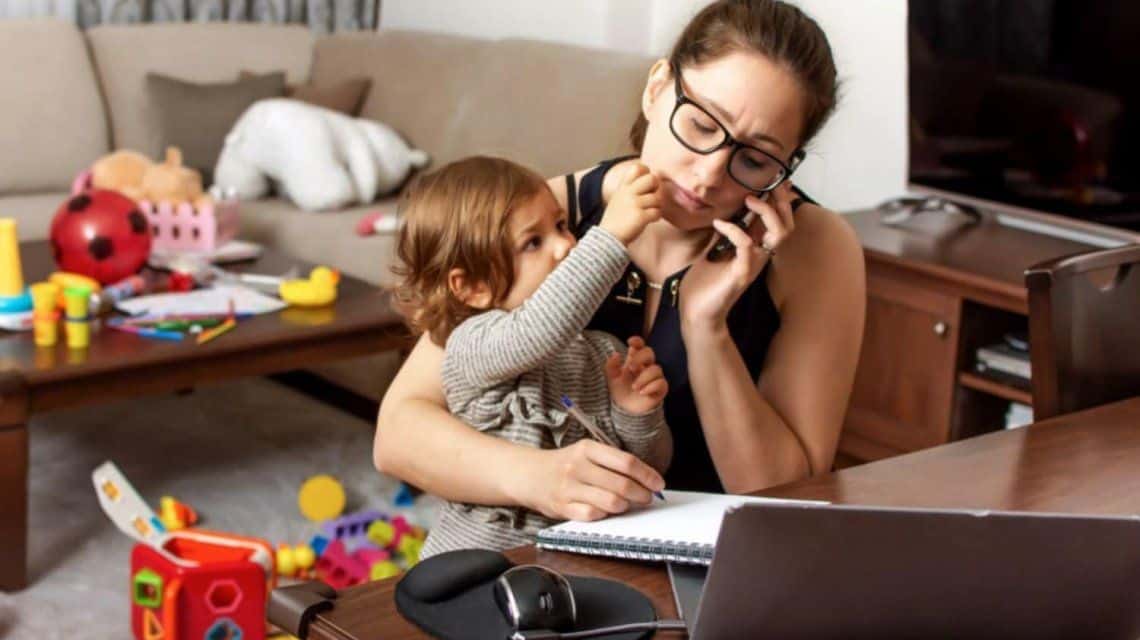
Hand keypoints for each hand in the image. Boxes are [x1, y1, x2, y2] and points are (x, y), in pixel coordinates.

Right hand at [523, 439, 665, 520]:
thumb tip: (646, 480)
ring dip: (625, 506)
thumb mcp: (586, 453)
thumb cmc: (565, 464)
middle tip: (647, 498)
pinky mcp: (562, 507)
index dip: (647, 475)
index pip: (626, 462)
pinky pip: (594, 515)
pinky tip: (605, 510)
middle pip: (622, 484)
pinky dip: (605, 515)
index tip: (658, 484)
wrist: (528, 474)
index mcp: (587, 448)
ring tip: (627, 504)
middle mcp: (578, 466)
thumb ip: (612, 463)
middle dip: (641, 494)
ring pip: (611, 502)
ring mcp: (569, 488)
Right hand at [599, 162, 661, 244]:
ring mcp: (634, 204)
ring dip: (658, 206)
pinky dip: (657, 216)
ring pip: (657, 198)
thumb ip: (631, 188)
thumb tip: (654, 179)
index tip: (647, 186)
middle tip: (654, 199)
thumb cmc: (616, 220)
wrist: (608, 238)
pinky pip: (657, 212)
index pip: (638, 168)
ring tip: (651, 212)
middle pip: (652, 179)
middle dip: (657, 188)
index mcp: (623, 187)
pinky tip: (651, 219)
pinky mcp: (640, 216)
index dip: (647, 173)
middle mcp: (628, 192)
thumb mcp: (619, 198)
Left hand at [605, 336, 666, 414]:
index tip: (630, 342)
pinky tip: (642, 392)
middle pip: (650, 352)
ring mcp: (655, 376)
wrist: (626, 408)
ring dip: (644, 377)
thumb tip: (616, 354)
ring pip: (656, 369)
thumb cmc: (620, 390)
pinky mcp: (660, 388)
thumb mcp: (612, 378)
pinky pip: (661, 383)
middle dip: (640, 358)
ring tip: (634, 387)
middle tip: (630, 368)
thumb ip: (611, 366)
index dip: (638, 341)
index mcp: (635, 360)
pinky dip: (651, 387)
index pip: (640, 346)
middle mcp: (646, 366)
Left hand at [680, 181, 796, 328]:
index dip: (780, 200)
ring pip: (778, 234)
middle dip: (780, 201)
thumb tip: (728, 207)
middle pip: (786, 225)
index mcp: (755, 247)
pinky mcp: (742, 274)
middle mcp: (760, 255)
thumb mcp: (716, 248)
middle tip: (766, 186)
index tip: (774, 180)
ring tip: (749, 200)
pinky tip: (719, 223)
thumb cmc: (705, 282)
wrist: (696, 311)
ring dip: (766, 212)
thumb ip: (728, 230)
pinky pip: (746, 245)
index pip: (780, 220)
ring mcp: (753, 264)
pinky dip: (734, 230)